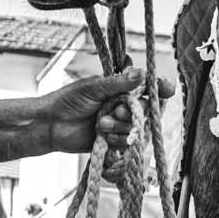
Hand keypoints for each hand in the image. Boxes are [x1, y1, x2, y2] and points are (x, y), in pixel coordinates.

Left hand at [44, 68, 176, 173]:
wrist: (50, 126)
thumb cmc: (67, 101)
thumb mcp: (93, 88)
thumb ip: (118, 83)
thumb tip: (141, 74)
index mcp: (119, 87)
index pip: (146, 86)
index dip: (159, 87)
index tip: (168, 89)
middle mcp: (122, 104)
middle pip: (147, 108)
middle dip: (135, 111)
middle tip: (118, 111)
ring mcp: (119, 123)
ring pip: (137, 127)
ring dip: (122, 127)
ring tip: (101, 125)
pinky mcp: (113, 140)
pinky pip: (128, 142)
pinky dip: (118, 140)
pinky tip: (104, 137)